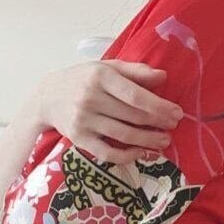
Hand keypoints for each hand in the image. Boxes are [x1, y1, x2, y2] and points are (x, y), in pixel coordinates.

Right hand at [28, 60, 183, 164]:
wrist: (48, 97)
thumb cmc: (83, 80)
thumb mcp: (107, 67)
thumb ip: (135, 71)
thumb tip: (163, 76)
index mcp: (100, 77)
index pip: (135, 95)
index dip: (158, 106)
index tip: (176, 112)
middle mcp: (90, 98)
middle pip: (132, 115)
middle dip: (157, 123)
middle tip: (173, 126)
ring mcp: (83, 120)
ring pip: (122, 135)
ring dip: (147, 140)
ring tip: (164, 141)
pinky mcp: (79, 139)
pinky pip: (106, 152)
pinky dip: (126, 155)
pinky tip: (141, 152)